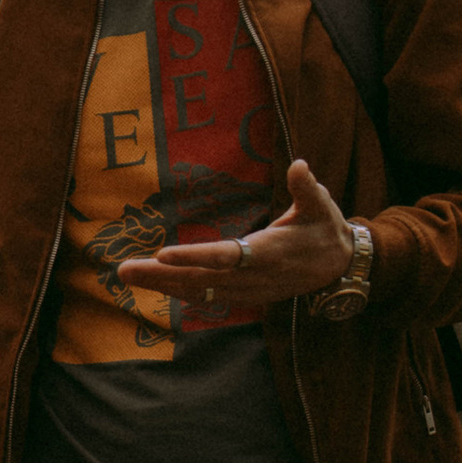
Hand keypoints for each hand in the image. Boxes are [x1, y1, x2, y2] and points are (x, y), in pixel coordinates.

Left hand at [116, 158, 354, 325]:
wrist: (338, 267)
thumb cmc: (325, 228)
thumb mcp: (321, 204)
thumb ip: (307, 187)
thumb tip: (299, 165)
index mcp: (269, 252)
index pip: (225, 256)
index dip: (194, 257)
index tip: (162, 255)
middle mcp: (253, 276)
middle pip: (201, 279)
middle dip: (160, 277)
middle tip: (123, 270)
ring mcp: (247, 290)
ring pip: (198, 291)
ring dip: (161, 285)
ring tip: (127, 276)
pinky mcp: (245, 296)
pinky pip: (207, 298)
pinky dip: (179, 292)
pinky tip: (155, 285)